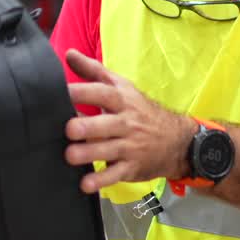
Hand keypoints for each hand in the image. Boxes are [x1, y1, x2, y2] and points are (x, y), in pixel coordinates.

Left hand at [64, 49, 193, 193]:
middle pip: (107, 123)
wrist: (177, 140)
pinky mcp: (131, 167)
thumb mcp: (122, 87)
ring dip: (89, 154)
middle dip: (88, 126)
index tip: (61, 93)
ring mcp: (130, 146)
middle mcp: (127, 122)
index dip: (83, 92)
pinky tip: (85, 185)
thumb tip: (68, 54)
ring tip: (70, 156)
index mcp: (122, 100)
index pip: (103, 93)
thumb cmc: (140, 111)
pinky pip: (115, 174)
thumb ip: (94, 71)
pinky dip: (101, 181)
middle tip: (69, 129)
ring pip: (109, 150)